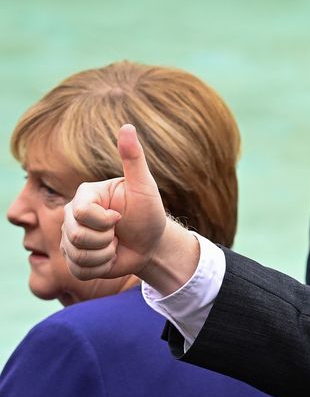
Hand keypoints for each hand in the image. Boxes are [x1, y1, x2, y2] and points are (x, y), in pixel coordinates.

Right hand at [61, 124, 195, 292]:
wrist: (152, 244)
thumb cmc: (149, 213)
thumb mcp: (144, 186)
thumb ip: (133, 158)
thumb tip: (127, 125)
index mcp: (84, 196)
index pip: (80, 213)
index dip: (104, 221)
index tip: (120, 217)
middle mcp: (72, 216)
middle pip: (76, 236)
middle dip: (106, 239)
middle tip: (119, 232)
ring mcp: (70, 239)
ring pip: (77, 254)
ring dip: (105, 255)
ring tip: (116, 245)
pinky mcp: (75, 260)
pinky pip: (80, 270)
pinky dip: (101, 268)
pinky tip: (110, 258)